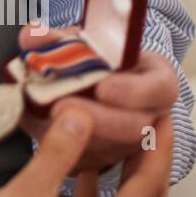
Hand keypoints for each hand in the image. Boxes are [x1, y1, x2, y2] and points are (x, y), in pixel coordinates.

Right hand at [0, 110, 173, 196]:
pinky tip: (86, 165)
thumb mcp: (26, 196)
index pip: (149, 185)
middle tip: (152, 121)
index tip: (162, 113)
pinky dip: (103, 186)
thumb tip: (80, 113)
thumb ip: (56, 155)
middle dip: (154, 159)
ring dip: (131, 172)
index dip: (160, 147)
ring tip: (125, 135)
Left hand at [16, 24, 179, 172]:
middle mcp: (151, 116)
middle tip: (59, 107)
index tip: (102, 88)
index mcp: (156, 81)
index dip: (135, 92)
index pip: (161, 89)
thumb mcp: (77, 39)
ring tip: (43, 116)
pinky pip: (89, 161)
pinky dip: (63, 146)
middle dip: (98, 120)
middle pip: (136, 127)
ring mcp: (131, 142)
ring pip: (110, 149)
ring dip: (76, 135)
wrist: (77, 81)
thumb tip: (34, 35)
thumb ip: (56, 38)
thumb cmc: (88, 56)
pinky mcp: (106, 159)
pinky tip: (41, 128)